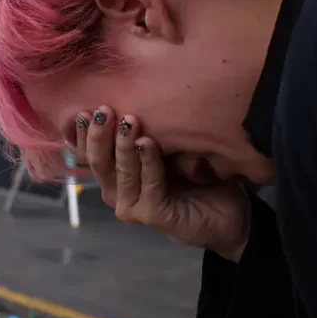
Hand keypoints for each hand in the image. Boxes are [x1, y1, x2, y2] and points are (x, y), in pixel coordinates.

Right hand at [75, 106, 249, 260]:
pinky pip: (148, 183)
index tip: (87, 109)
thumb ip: (148, 134)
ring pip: (121, 172)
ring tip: (129, 122)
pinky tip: (149, 143)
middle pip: (98, 162)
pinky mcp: (151, 214)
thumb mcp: (168, 148)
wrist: (231, 213)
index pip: (90, 153)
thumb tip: (133, 102)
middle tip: (105, 110)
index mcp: (116, 175)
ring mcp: (132, 206)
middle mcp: (117, 191)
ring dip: (124, 146)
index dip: (84, 133)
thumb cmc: (198, 177)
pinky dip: (148, 162)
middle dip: (99, 135)